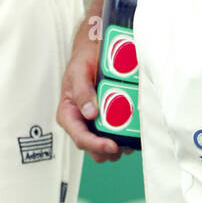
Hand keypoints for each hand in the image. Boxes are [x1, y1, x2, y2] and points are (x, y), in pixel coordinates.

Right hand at [56, 15, 128, 163]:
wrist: (92, 52)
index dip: (96, 145)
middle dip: (109, 150)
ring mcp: (94, 124)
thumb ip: (82, 91)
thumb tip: (90, 113)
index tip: (112, 145)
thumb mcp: (78, 72)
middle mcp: (80, 122)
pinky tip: (133, 128)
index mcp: (68, 114)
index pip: (80, 138)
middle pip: (93, 148)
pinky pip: (116, 135)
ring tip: (131, 135)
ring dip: (119, 144)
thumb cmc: (82, 62)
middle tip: (125, 143)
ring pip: (106, 146)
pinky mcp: (107, 121)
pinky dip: (125, 135)